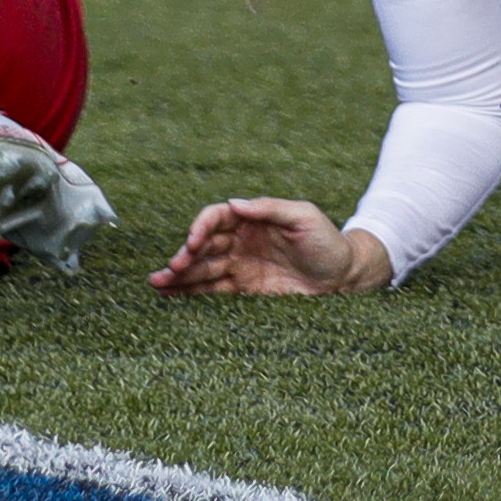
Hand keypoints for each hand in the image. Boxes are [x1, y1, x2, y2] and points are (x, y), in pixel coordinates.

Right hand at [150, 198, 385, 296]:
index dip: (201, 228)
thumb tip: (234, 204)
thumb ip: (270, 209)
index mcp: (253, 219)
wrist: (343, 277)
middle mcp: (242, 241)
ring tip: (157, 284)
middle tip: (169, 270)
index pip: (217, 218)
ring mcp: (241, 265)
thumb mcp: (304, 217)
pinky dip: (191, 293)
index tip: (192, 242)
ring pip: (203, 269)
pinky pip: (213, 290)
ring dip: (179, 276)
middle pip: (204, 245)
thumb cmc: (327, 241)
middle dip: (184, 256)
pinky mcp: (244, 289)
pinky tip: (171, 296)